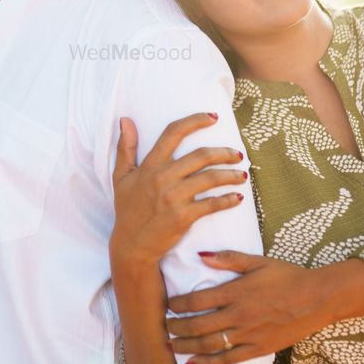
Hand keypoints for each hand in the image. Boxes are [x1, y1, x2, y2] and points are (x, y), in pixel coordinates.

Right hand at [110, 113, 248, 266]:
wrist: (131, 245)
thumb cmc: (127, 210)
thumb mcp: (121, 177)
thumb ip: (125, 147)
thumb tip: (126, 120)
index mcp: (150, 165)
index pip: (174, 133)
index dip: (195, 121)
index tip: (213, 117)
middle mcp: (163, 177)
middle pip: (201, 155)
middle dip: (224, 153)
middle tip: (238, 154)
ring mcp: (174, 197)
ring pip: (211, 178)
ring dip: (232, 175)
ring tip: (243, 175)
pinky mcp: (184, 216)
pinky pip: (212, 204)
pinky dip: (229, 200)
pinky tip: (238, 197)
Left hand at [166, 250, 339, 363]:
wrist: (316, 299)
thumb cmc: (287, 276)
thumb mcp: (258, 262)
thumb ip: (228, 259)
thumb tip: (200, 254)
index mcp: (236, 291)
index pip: (196, 300)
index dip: (177, 304)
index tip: (168, 304)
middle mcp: (238, 315)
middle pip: (197, 325)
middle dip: (176, 327)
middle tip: (165, 326)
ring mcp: (247, 334)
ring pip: (208, 344)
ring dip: (186, 346)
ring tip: (171, 345)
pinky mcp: (257, 349)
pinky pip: (227, 359)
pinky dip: (207, 363)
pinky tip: (192, 363)